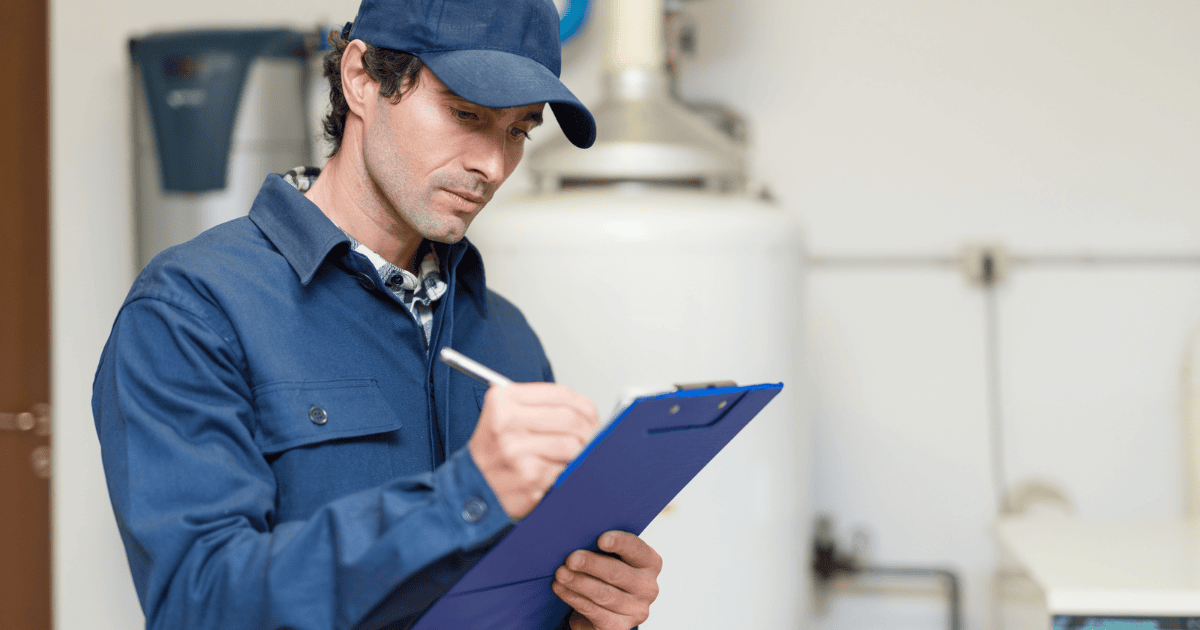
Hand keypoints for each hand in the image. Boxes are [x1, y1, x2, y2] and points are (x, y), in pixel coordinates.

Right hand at [468, 383, 598, 518]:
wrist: (471, 486)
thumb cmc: (494, 452)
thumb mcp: (505, 415)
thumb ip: (538, 406)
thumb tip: (586, 412)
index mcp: (503, 400)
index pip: (560, 394)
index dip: (584, 406)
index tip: (591, 416)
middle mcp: (507, 422)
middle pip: (571, 420)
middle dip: (588, 431)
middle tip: (590, 438)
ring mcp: (517, 450)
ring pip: (572, 445)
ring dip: (579, 453)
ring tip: (570, 456)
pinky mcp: (528, 476)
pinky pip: (564, 469)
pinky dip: (565, 472)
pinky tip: (553, 472)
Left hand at [553, 531, 661, 629]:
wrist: (604, 607)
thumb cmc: (605, 571)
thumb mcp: (612, 556)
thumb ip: (603, 545)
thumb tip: (579, 533)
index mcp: (651, 563)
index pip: (637, 549)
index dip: (620, 543)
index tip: (601, 539)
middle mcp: (648, 587)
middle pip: (618, 574)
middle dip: (592, 565)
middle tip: (571, 559)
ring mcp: (636, 610)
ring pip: (604, 594)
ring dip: (579, 583)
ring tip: (560, 573)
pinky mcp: (619, 627)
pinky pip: (594, 612)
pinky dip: (575, 598)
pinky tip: (561, 589)